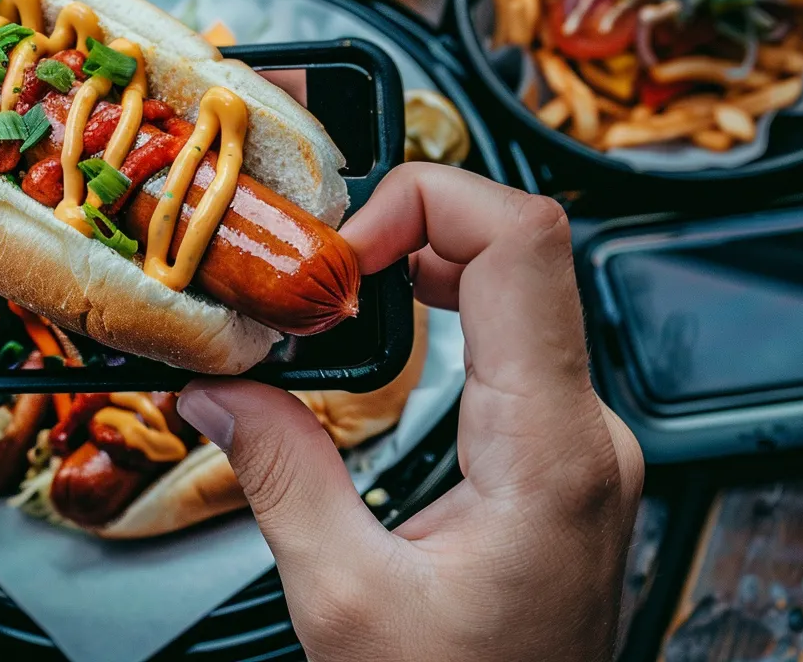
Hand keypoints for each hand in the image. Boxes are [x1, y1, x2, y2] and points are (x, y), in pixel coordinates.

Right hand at [177, 164, 643, 660]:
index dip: (425, 201)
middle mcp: (582, 432)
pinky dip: (435, 310)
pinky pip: (508, 339)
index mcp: (549, 452)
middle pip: (513, 251)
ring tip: (329, 289)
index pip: (523, 243)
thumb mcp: (345, 600)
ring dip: (416, 265)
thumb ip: (281, 477)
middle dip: (403, 227)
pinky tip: (375, 326)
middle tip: (311, 265)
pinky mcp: (555, 453)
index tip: (338, 247)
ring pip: (513, 287)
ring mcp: (577, 440)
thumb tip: (220, 390)